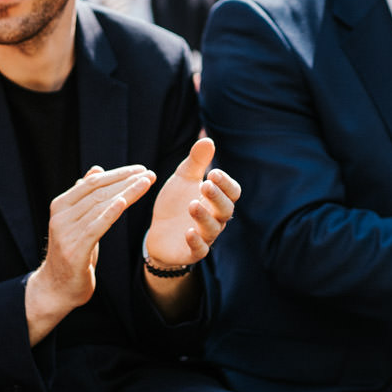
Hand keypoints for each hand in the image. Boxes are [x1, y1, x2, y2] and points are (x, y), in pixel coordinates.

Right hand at [31, 166, 154, 312]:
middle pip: (98, 192)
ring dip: (126, 193)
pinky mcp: (75, 250)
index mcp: (60, 205)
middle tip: (148, 174)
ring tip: (146, 184)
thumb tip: (96, 170)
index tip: (140, 169)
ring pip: (100, 207)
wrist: (56, 288)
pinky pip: (95, 227)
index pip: (91, 183)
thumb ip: (84, 197)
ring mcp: (66, 233)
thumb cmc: (71, 253)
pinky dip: (110, 213)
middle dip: (125, 181)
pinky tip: (124, 202)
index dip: (117, 174)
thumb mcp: (76, 222)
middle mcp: (60, 216)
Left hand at [145, 138, 240, 267]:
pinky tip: (188, 232)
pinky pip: (200, 249)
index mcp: (216, 200)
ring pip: (213, 228)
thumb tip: (207, 139)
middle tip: (205, 184)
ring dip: (204, 216)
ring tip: (192, 205)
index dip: (225, 183)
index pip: (232, 192)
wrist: (159, 232)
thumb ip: (196, 162)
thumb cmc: (176, 203)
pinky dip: (196, 241)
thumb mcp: (183, 179)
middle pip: (226, 209)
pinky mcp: (192, 251)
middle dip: (217, 196)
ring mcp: (205, 236)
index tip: (213, 172)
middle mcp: (216, 218)